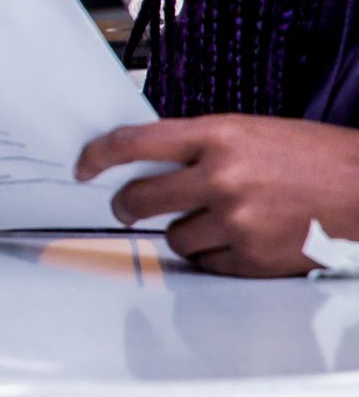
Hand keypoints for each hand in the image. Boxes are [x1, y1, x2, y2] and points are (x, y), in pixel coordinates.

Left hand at [76, 115, 358, 275]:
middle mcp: (222, 178)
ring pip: (174, 237)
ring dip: (183, 232)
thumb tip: (152, 162)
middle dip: (128, 206)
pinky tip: (235, 240)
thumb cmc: (313, 156)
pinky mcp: (255, 258)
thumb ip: (200, 145)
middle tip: (127, 208)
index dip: (98, 156)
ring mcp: (237, 221)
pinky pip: (207, 264)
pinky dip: (213, 256)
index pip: (134, 142)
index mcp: (218, 136)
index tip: (83, 167)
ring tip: (212, 221)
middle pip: (142, 198)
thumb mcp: (249, 132)